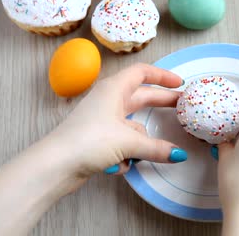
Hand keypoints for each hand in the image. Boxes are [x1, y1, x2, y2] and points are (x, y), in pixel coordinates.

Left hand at [46, 63, 187, 178]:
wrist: (55, 165)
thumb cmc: (89, 140)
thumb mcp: (129, 142)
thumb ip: (157, 148)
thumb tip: (179, 155)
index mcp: (114, 89)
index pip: (142, 72)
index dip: (163, 76)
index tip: (180, 84)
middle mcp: (109, 100)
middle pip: (142, 97)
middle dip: (161, 103)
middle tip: (183, 107)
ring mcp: (103, 120)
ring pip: (133, 126)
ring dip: (139, 143)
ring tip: (142, 155)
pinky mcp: (99, 138)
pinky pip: (122, 142)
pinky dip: (124, 154)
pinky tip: (117, 166)